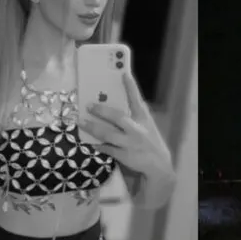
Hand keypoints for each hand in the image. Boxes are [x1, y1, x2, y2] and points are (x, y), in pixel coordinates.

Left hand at [80, 71, 174, 186]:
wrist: (159, 165)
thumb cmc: (149, 142)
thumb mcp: (146, 127)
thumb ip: (133, 118)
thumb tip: (111, 107)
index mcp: (143, 119)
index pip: (137, 100)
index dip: (131, 87)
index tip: (124, 74)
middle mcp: (137, 129)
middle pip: (118, 117)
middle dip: (102, 111)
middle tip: (89, 105)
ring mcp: (130, 143)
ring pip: (108, 134)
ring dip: (93, 128)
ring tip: (82, 122)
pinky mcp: (125, 155)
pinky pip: (107, 149)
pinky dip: (98, 145)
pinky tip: (89, 142)